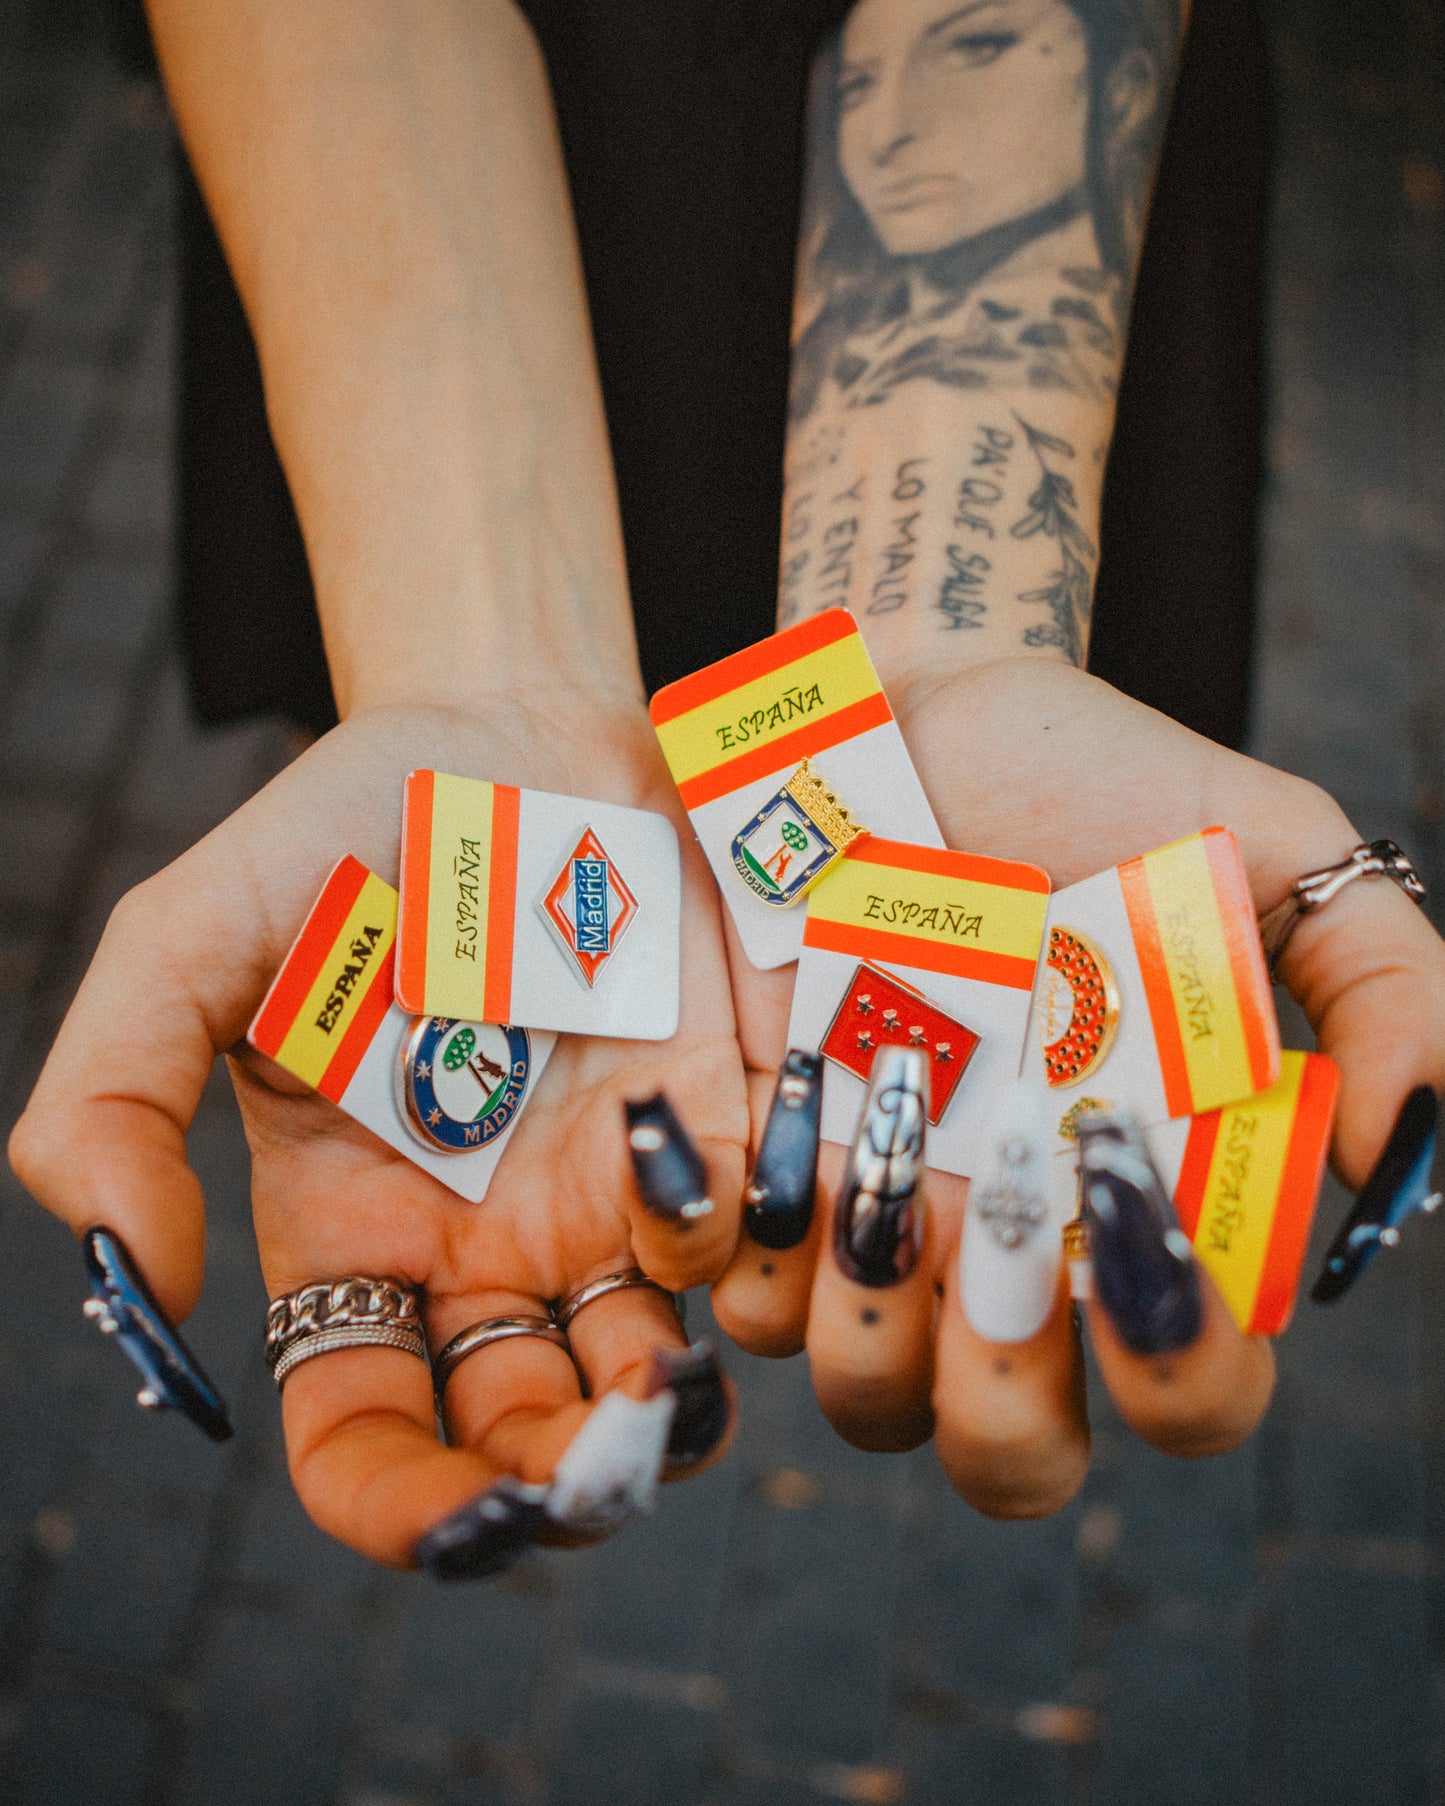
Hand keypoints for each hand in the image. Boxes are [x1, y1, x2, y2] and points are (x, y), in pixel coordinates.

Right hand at [10, 690, 749, 1567]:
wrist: (510, 733)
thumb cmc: (342, 833)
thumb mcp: (190, 944)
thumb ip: (112, 1100)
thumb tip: (138, 1281)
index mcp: (356, 1234)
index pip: (365, 1432)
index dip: (405, 1508)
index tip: (462, 1524)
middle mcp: (489, 1245)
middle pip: (528, 1439)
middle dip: (566, 1485)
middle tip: (597, 1469)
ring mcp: (612, 1195)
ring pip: (655, 1373)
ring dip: (674, 1415)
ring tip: (674, 1384)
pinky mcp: (719, 1125)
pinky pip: (750, 1239)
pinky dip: (754, 1255)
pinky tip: (731, 1201)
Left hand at [711, 658, 1444, 1513]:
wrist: (902, 711)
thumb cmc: (1092, 779)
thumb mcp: (1272, 849)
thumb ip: (1388, 988)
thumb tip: (1394, 1157)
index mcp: (1140, 1207)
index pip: (1187, 1395)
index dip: (1183, 1375)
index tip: (1150, 1240)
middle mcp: (1011, 1245)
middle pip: (1009, 1450)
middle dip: (1011, 1400)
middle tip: (1008, 1238)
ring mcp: (878, 1215)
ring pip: (862, 1394)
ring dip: (871, 1321)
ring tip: (891, 1160)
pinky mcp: (759, 1163)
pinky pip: (736, 1281)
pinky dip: (748, 1233)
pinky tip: (783, 1102)